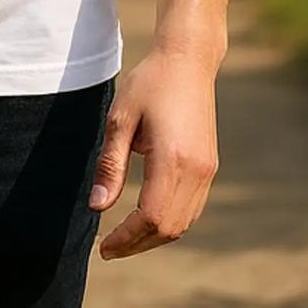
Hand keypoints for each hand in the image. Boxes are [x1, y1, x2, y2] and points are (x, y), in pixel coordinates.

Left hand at [88, 46, 219, 259]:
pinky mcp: (209, 166)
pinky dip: (170, 221)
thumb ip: (111, 164)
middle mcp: (196, 171)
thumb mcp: (121, 118)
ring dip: (155, 236)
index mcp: (173, 159)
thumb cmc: (149, 83)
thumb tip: (98, 207)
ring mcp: (207, 170)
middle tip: (110, 247)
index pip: (151, 218)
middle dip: (138, 244)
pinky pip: (192, 208)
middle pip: (170, 228)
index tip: (103, 246)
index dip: (127, 238)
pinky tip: (148, 217)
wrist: (187, 60)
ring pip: (184, 223)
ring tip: (125, 236)